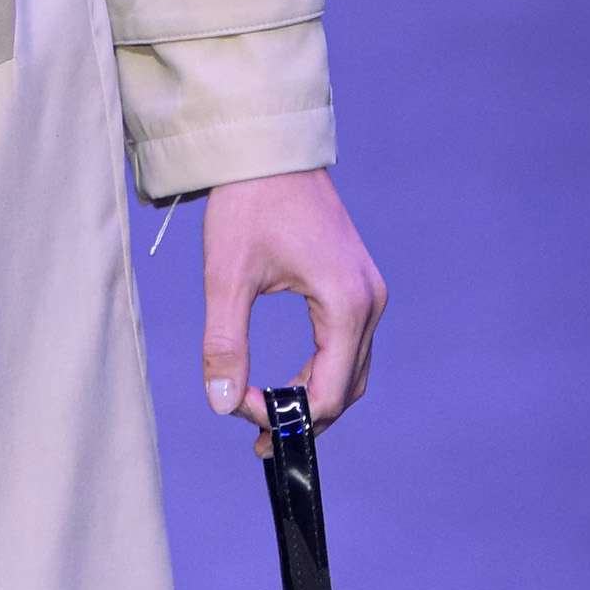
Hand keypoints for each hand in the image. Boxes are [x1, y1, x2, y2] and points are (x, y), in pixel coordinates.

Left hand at [200, 169, 385, 431]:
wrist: (270, 150)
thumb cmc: (249, 205)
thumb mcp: (227, 277)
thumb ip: (224, 344)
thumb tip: (220, 404)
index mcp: (347, 304)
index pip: (328, 392)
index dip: (284, 416)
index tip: (238, 410)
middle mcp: (370, 303)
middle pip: (347, 389)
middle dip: (303, 417)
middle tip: (256, 438)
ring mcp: (368, 294)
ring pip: (351, 370)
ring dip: (313, 397)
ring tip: (265, 416)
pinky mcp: (357, 286)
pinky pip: (347, 346)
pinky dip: (321, 371)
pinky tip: (287, 382)